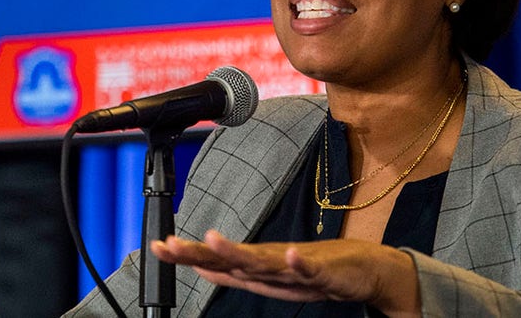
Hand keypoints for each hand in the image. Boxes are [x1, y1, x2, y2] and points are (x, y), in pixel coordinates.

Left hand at [150, 230, 420, 315]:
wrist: (363, 267)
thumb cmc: (312, 270)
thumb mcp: (267, 279)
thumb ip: (233, 274)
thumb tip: (199, 269)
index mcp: (256, 265)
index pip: (214, 260)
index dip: (186, 255)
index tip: (158, 247)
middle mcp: (270, 261)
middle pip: (230, 257)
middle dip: (199, 251)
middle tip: (170, 244)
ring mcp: (295, 264)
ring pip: (263, 260)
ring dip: (237, 251)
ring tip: (213, 241)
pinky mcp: (323, 271)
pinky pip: (310, 269)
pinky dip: (300, 263)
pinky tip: (290, 255)